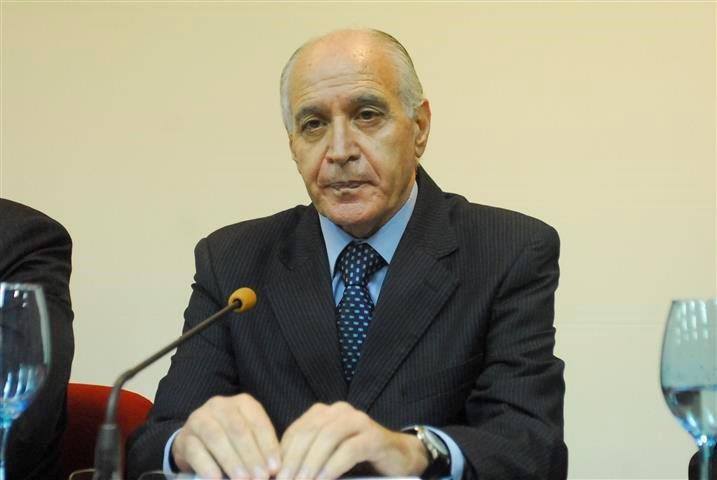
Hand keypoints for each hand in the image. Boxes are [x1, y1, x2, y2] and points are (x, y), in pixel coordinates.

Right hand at [171, 394, 280, 479]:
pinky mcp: (185, 437)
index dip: (268, 446)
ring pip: (216, 438)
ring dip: (232, 461)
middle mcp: (220, 406)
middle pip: (238, 430)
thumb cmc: (231, 440)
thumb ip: (261, 448)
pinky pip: (196, 451)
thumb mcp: (249, 438)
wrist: (196, 441)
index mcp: (243, 403)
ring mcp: (200, 419)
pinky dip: (207, 466)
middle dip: (251, 456)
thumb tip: (274, 468)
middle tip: (261, 477)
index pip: (258, 423)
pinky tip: (217, 479)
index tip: (275, 468)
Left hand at [277, 401, 428, 479]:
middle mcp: (339, 411)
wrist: (398, 457)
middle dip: (293, 460)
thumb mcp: (327, 455)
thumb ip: (307, 457)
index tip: (272, 476)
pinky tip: (323, 479)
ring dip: (311, 463)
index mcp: (323, 413)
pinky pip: (349, 450)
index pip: (296, 431)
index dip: (282, 454)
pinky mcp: (374, 437)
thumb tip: (281, 474)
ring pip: (327, 438)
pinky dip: (333, 466)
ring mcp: (358, 421)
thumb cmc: (357, 458)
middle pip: (309, 433)